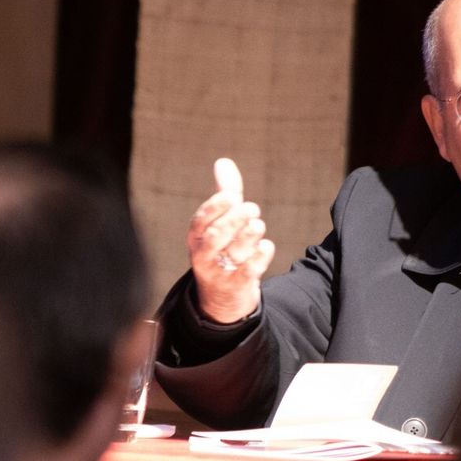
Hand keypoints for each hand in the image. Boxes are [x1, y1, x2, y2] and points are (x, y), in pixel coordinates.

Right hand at [186, 158, 274, 323]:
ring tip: (257, 225)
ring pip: (234, 252)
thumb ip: (224, 193)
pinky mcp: (237, 286)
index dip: (216, 206)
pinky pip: (251, 269)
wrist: (222, 299)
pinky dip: (261, 254)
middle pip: (217, 236)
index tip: (232, 196)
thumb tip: (223, 162)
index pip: (201, 220)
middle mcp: (203, 256)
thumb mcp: (220, 223)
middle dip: (236, 219)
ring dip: (250, 235)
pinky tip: (264, 246)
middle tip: (252, 209)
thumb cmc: (222, 250)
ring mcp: (219, 273)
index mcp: (196, 237)